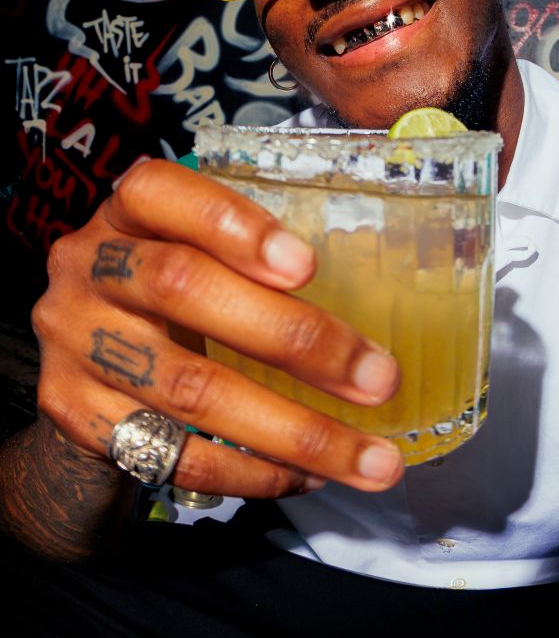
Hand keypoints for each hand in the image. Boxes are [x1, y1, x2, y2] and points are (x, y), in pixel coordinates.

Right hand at [33, 160, 402, 499]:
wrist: (82, 357)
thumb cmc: (168, 286)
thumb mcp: (192, 242)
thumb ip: (252, 246)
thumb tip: (373, 260)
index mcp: (126, 210)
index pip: (159, 191)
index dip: (231, 224)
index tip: (308, 266)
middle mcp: (89, 268)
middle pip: (184, 290)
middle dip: (294, 340)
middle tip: (377, 378)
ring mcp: (75, 344)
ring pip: (189, 390)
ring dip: (293, 430)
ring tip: (368, 458)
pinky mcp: (76, 414)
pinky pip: (171, 453)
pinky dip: (249, 469)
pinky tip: (306, 473)